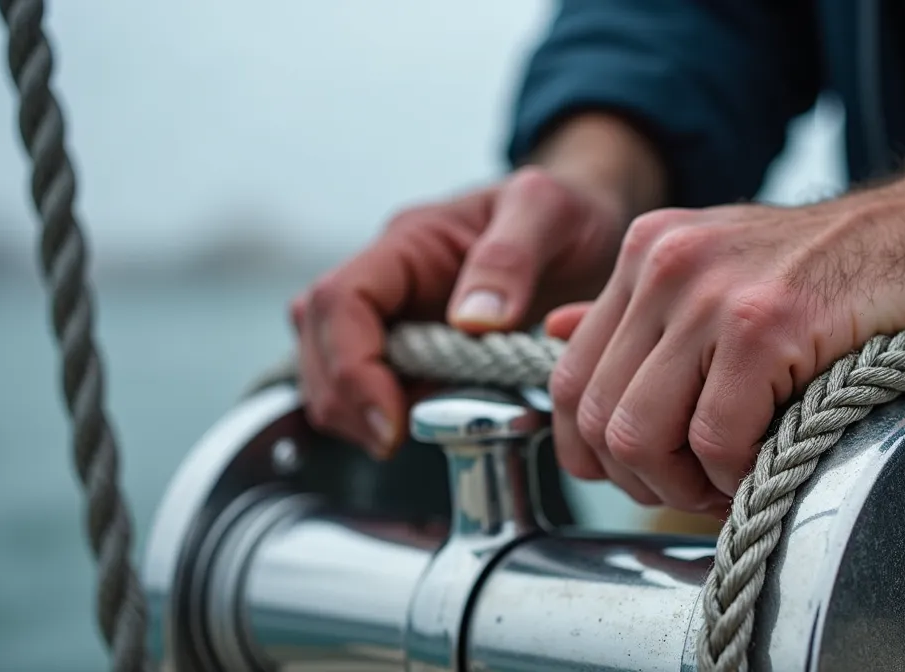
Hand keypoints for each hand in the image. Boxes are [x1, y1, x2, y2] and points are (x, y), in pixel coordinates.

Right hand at [289, 166, 629, 456]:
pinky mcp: (413, 350)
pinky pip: (370, 388)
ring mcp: (395, 315)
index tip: (392, 419)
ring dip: (358, 413)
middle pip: (319, 342)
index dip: (350, 366)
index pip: (339, 301)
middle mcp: (388, 280)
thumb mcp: (549, 213)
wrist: (586, 221)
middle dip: (346, 400)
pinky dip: (383, 416)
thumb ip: (509, 258)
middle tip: (395, 440)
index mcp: (410, 242)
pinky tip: (428, 426)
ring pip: (330, 369)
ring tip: (409, 435)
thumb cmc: (566, 210)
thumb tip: (470, 321)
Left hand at [545, 178, 904, 513]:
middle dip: (641, 480)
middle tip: (699, 491)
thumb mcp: (728, 272)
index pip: (569, 380)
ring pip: (639, 435)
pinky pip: (714, 439)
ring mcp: (712, 291)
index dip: (594, 452)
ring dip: (684, 487)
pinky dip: (738, 476)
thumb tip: (556, 335)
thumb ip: (643, 311)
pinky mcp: (767, 324)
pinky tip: (773, 465)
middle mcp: (664, 263)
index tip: (648, 475)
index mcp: (646, 253)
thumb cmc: (851, 270)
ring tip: (735, 485)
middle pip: (597, 417)